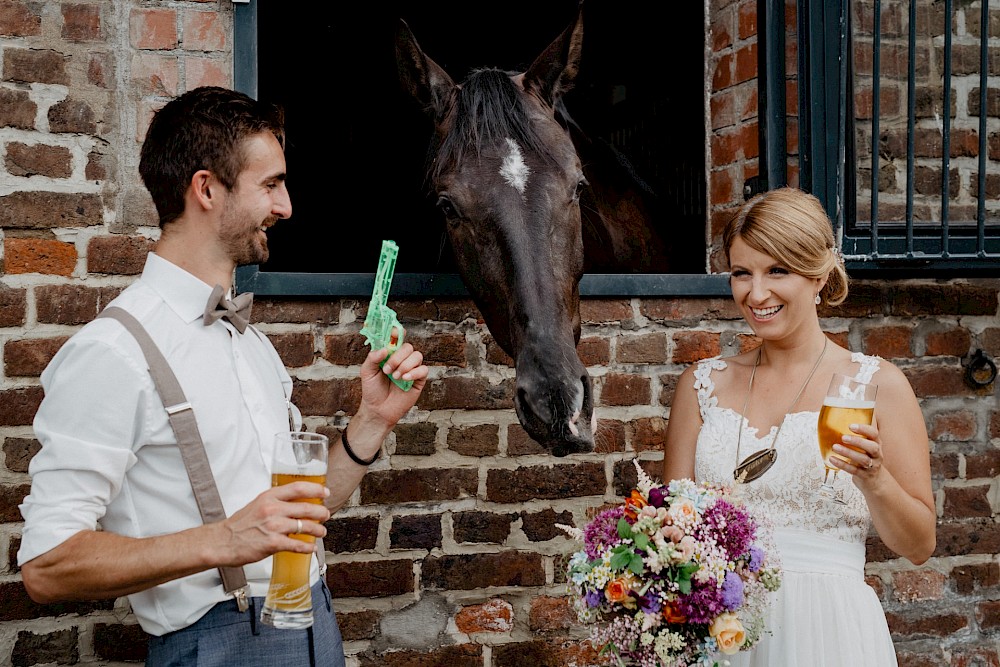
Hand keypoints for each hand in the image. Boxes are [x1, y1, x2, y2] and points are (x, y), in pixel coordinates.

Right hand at [216, 482, 330, 566]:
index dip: (315, 490)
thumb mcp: (258, 504)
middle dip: (321, 512)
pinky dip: (307, 547)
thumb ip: (276, 502)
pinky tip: (311, 548)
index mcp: (269, 497)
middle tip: (325, 515)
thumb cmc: (239, 525)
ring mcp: (273, 526)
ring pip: (305, 526)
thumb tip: (295, 503)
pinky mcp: (273, 543)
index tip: (325, 492)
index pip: (298, 488)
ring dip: (317, 530)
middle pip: (306, 508)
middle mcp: (272, 509)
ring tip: (321, 531)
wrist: (222, 542)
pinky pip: (297, 545)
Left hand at [358, 338, 428, 427]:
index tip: (393, 333)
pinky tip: (405, 379)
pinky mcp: (419, 380)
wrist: (378, 410)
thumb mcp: (366, 372)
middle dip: (397, 357)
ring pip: (417, 355)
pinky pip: (423, 369)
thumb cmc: (372, 390)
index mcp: (389, 354)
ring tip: (395, 376)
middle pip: (407, 346)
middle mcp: (402, 359)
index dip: (397, 332)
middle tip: (387, 369)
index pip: (396, 338)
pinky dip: (414, 372)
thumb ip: (373, 357)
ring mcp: (411, 369)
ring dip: (405, 365)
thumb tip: (385, 349)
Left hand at [831, 423, 882, 478]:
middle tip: (843, 437)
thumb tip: (837, 421)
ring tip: (835, 447)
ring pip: (863, 459)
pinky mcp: (865, 476)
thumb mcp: (865, 446)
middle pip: (872, 447)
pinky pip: (854, 470)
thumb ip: (857, 436)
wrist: (874, 479)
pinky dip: (842, 464)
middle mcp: (877, 455)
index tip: (851, 426)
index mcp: (876, 444)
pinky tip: (832, 459)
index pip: (874, 434)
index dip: (864, 429)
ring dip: (848, 453)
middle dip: (858, 442)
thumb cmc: (866, 457)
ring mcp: (872, 466)